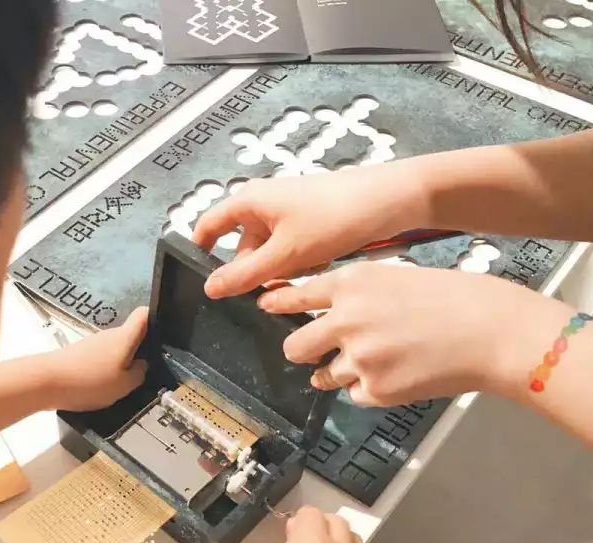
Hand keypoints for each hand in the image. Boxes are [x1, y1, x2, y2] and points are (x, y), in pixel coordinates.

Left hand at [45, 307, 149, 411]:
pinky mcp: (80, 353)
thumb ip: (139, 374)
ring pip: (116, 348)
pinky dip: (106, 369)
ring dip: (122, 363)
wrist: (46, 382)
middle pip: (131, 335)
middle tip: (147, 373)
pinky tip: (104, 387)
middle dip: (141, 351)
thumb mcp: (123, 386)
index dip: (156, 318)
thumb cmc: (89, 381)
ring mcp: (93, 342)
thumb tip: (143, 365)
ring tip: (125, 385)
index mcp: (124, 337)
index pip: (144, 314)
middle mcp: (109, 334)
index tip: (164, 334)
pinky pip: (102, 358)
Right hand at [192, 162, 428, 298]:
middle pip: (242, 248)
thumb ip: (245, 275)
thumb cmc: (333, 218)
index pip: (208, 227)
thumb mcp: (285, 254)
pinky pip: (291, 251)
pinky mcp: (309, 222)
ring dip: (281, 271)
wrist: (391, 200)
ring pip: (269, 253)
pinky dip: (299, 264)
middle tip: (270, 291)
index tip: (202, 283)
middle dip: (255, 272)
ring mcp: (288, 213)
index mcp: (248, 202)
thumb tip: (209, 288)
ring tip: (303, 276)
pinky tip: (319, 268)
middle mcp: (263, 204)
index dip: (201, 253)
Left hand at [257, 262, 573, 405]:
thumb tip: (326, 311)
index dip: (278, 303)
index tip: (265, 307)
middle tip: (320, 349)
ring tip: (380, 360)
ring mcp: (358, 359)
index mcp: (351, 285)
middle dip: (304, 349)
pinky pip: (355, 395)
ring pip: (324, 374)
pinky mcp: (375, 390)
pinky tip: (399, 373)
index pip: (295, 296)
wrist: (494, 332)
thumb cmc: (457, 299)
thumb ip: (357, 294)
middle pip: (294, 345)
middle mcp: (346, 320)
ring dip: (341, 371)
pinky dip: (370, 389)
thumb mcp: (398, 278)